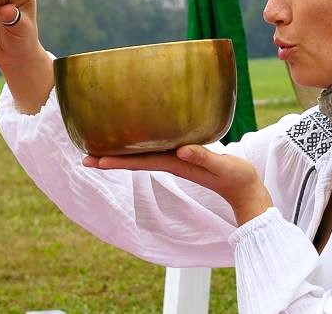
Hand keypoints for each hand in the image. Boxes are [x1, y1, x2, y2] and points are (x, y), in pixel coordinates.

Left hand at [83, 145, 273, 225]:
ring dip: (121, 155)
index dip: (118, 160)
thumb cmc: (237, 176)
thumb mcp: (222, 167)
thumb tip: (182, 150)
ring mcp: (178, 161)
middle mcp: (173, 162)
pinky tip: (134, 143)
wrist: (247, 189)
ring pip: (143, 157)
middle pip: (136, 161)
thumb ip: (203, 158)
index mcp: (178, 164)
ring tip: (99, 151)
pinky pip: (157, 152)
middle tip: (84, 158)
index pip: (141, 161)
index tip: (95, 160)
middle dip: (110, 159)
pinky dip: (140, 148)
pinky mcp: (185, 157)